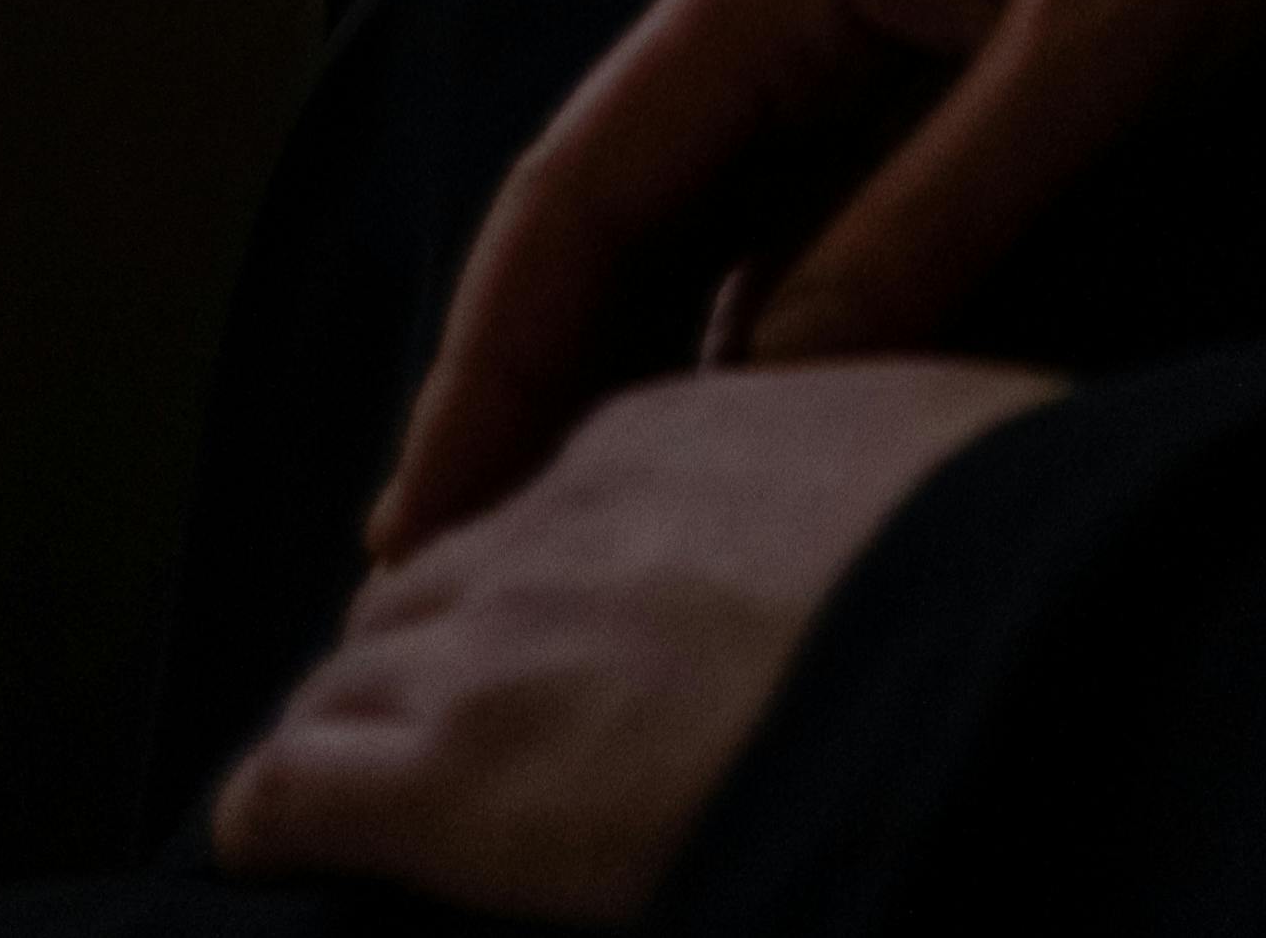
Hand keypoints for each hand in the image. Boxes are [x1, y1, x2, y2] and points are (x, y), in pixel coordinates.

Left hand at [210, 359, 1052, 919]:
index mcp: (677, 428)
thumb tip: (902, 510)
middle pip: (431, 573)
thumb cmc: (1006, 568)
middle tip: (419, 718)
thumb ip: (877, 477)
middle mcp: (561, 514)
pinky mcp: (448, 776)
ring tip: (332, 783)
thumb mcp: (948, 463)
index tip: (549, 632)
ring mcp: (493, 638)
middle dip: (413, 641)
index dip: (535, 573)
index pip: (550, 491)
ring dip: (341, 722)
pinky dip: (269, 808)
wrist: (981, 661)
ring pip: (348, 667)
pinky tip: (259, 838)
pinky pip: (291, 783)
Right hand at [373, 0, 1265, 554]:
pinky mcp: (930, 47)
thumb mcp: (1099, 36)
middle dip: (517, 392)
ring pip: (696, 221)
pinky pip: (798, 205)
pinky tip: (739, 436)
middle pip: (606, 216)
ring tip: (562, 551)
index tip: (416, 529)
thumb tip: (776, 386)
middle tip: (445, 595)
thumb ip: (942, 207)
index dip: (487, 364)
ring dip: (621, 369)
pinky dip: (745, 324)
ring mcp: (854, 17)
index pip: (579, 188)